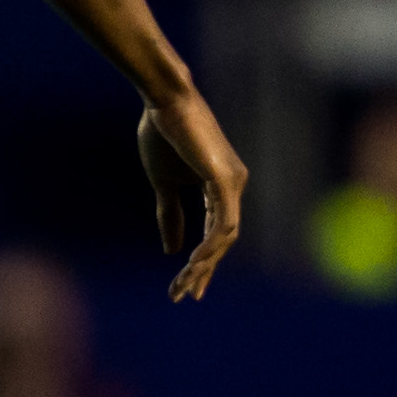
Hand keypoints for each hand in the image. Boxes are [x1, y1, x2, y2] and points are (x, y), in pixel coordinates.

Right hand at [137, 92, 246, 300]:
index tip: (188, 285)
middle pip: (224, 239)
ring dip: (205, 263)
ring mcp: (233, 182)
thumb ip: (170, 216)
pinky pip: (222, 221)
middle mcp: (234, 186)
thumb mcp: (164, 185)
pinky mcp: (225, 178)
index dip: (204, 262)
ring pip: (225, 235)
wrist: (163, 102)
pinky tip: (195, 262)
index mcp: (221, 187)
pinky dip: (210, 244)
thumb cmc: (163, 136)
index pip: (217, 233)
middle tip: (185, 294)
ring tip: (184, 282)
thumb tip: (172, 251)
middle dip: (204, 270)